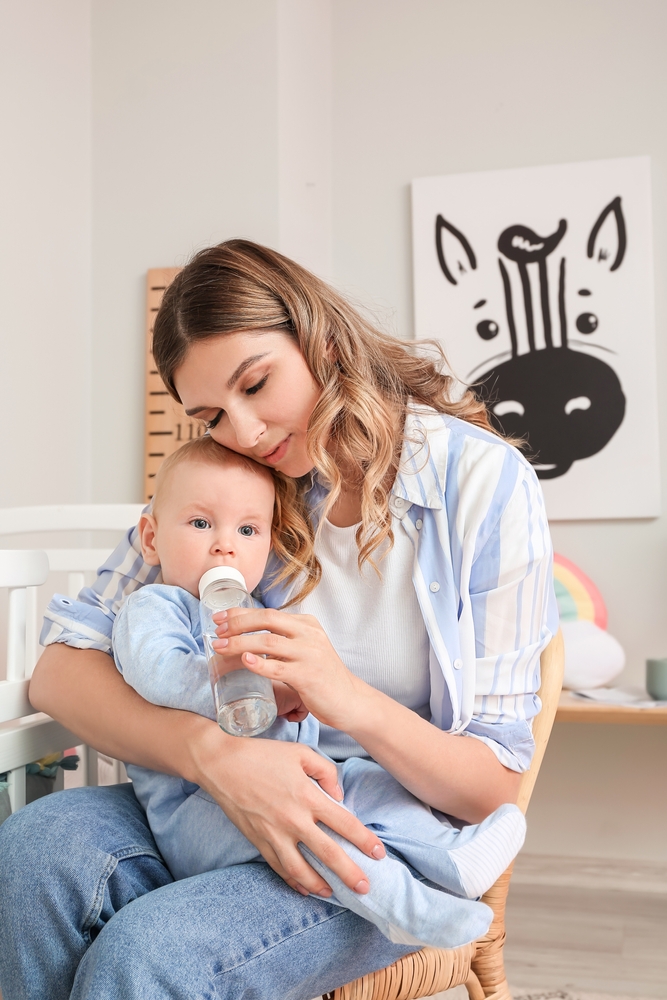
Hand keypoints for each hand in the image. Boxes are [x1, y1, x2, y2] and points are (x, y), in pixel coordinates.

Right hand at [192, 725, 385, 896]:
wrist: (221, 764)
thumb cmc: (263, 754)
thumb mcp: (300, 753)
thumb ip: (326, 772)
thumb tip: (338, 795)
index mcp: (308, 796)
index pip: (344, 823)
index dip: (364, 840)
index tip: (379, 853)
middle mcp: (294, 819)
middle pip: (328, 853)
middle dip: (350, 873)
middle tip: (365, 887)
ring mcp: (274, 834)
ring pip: (302, 870)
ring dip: (320, 885)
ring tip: (334, 893)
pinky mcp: (258, 841)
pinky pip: (279, 867)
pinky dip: (293, 881)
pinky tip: (304, 888)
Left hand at [212, 608, 365, 730]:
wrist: (350, 700)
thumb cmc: (322, 677)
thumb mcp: (307, 650)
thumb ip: (285, 641)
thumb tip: (249, 641)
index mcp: (307, 624)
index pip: (269, 613)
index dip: (240, 614)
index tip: (219, 618)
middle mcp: (309, 634)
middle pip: (267, 620)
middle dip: (237, 623)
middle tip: (216, 631)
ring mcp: (310, 654)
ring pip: (268, 641)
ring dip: (240, 643)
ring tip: (220, 647)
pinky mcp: (308, 676)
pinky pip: (279, 667)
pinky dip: (259, 663)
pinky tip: (245, 661)